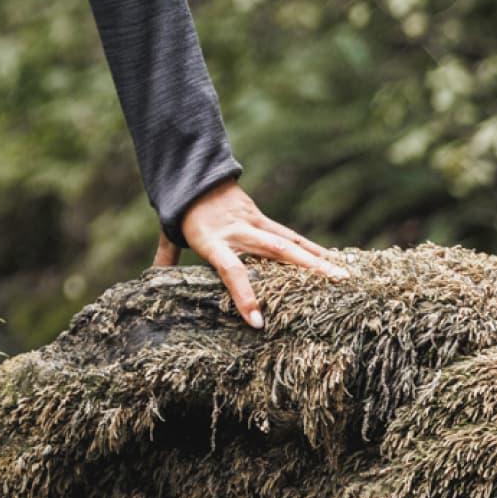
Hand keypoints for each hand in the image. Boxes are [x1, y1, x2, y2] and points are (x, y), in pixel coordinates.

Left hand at [149, 178, 350, 329]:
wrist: (195, 176)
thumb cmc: (184, 213)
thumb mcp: (171, 233)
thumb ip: (165, 255)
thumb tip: (150, 276)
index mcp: (213, 240)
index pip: (231, 270)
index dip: (244, 295)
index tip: (258, 321)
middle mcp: (239, 232)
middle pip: (275, 252)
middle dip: (304, 271)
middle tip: (333, 288)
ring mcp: (256, 225)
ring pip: (291, 243)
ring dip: (319, 260)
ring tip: (345, 278)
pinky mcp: (265, 220)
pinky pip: (292, 237)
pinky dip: (314, 250)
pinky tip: (336, 262)